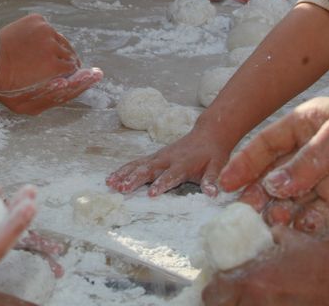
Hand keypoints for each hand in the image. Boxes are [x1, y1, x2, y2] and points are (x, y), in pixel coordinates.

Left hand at [0, 16, 101, 114]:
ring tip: (39, 55)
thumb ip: (55, 97)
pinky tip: (31, 44)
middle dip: (63, 60)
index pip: (74, 68)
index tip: (65, 75)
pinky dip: (43, 36)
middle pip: (69, 53)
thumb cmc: (4, 86)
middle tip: (50, 66)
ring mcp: (45, 30)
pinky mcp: (36, 20)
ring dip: (54, 47)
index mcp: (55, 67)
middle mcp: (53, 46)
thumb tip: (71, 84)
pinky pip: (47, 29)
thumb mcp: (29, 106)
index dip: (69, 73)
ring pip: (59, 40)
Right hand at [106, 126, 233, 196]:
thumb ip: (212, 180)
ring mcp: (159, 156)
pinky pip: (136, 163)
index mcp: (183, 163)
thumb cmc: (213, 154)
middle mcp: (168, 159)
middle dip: (134, 179)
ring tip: (111, 183)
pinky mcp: (154, 156)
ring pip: (138, 165)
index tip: (151, 194)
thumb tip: (212, 193)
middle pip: (148, 169)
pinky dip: (123, 170)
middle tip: (122, 189)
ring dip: (124, 174)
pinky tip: (112, 177)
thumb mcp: (217, 167)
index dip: (161, 184)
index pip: (171, 175)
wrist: (207, 134)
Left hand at [202, 226, 328, 305]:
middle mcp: (257, 304)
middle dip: (226, 302)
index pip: (213, 293)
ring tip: (257, 299)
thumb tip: (267, 233)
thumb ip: (274, 237)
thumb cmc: (325, 264)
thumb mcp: (295, 241)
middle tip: (235, 295)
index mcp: (253, 282)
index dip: (214, 289)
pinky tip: (275, 304)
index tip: (220, 284)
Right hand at [219, 98, 328, 223]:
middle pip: (275, 171)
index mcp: (307, 122)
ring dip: (278, 206)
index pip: (268, 142)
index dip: (246, 160)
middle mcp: (312, 148)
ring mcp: (326, 174)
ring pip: (291, 193)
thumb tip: (273, 186)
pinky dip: (302, 219)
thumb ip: (305, 161)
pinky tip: (294, 226)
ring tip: (269, 219)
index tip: (226, 180)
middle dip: (258, 189)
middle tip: (244, 207)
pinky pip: (314, 211)